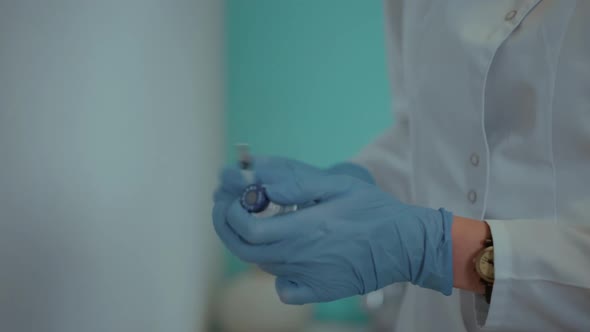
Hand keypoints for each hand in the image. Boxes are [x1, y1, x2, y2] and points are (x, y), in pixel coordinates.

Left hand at [213, 157, 454, 304]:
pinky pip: (284, 289)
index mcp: (306, 228)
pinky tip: (284, 256)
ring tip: (252, 220)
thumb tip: (261, 183)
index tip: (230, 196)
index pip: (249, 229)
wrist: (406, 244)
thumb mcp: (338, 184)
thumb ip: (297, 183)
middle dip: (226, 226)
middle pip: (245, 250)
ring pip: (262, 265)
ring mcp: (309, 278)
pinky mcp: (319, 291)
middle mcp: (302, 257)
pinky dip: (275, 274)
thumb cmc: (374, 210)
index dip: (231, 213)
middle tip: (225, 206)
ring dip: (248, 242)